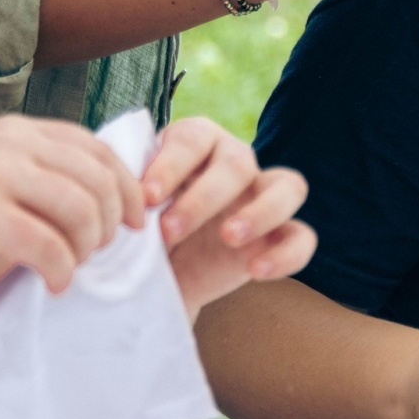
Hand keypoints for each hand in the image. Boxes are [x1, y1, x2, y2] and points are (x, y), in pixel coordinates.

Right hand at [0, 111, 143, 306]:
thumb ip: (37, 180)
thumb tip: (102, 204)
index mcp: (16, 132)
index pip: (95, 147)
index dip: (125, 182)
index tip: (136, 217)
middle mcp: (8, 145)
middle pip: (96, 177)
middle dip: (113, 218)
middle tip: (105, 251)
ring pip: (79, 208)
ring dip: (89, 245)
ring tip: (75, 266)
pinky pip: (47, 244)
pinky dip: (62, 269)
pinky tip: (55, 283)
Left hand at [141, 119, 315, 321]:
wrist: (152, 281)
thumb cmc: (137, 233)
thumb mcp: (125, 210)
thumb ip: (124, 193)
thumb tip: (115, 189)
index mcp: (197, 145)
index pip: (195, 137)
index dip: (172, 163)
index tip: (145, 198)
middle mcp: (236, 164)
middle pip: (239, 162)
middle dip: (203, 197)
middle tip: (167, 231)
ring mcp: (264, 199)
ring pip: (289, 186)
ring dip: (260, 211)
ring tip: (228, 238)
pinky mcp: (278, 237)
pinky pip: (302, 238)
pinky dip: (286, 253)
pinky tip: (256, 270)